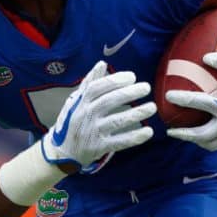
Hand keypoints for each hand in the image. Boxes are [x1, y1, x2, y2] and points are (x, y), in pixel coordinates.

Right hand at [41, 60, 155, 171]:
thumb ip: (89, 83)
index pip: (97, 88)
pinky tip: (148, 131)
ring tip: (152, 107)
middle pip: (108, 102)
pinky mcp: (100, 147)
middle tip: (146, 87)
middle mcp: (86, 116)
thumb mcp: (76, 101)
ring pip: (117, 121)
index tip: (132, 76)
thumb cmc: (73, 121)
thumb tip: (102, 63)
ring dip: (136, 113)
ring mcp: (93, 132)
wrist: (63, 152)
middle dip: (128, 93)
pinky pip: (120, 142)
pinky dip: (135, 137)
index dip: (114, 81)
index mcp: (81, 102)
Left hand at [165, 52, 216, 151]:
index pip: (201, 104)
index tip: (168, 96)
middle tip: (170, 130)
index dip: (184, 99)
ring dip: (195, 141)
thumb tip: (205, 58)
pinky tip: (203, 132)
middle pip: (202, 136)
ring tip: (183, 135)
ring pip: (211, 143)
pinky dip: (208, 139)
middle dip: (184, 134)